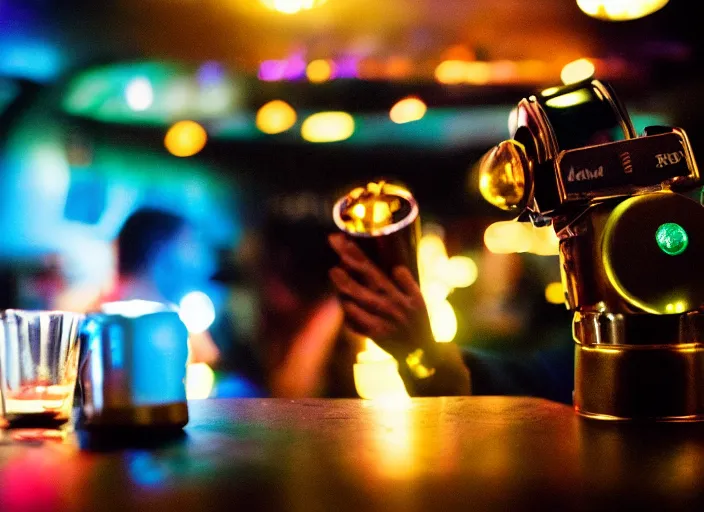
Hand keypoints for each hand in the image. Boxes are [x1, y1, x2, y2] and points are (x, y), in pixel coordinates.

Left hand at [328, 233, 470, 395]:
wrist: (422, 353)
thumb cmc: (418, 323)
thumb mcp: (418, 299)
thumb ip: (407, 282)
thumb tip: (396, 267)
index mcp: (396, 292)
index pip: (372, 268)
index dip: (356, 254)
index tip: (342, 239)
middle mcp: (388, 303)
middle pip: (363, 280)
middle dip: (347, 263)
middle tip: (333, 249)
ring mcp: (381, 319)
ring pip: (358, 301)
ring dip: (345, 287)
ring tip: (334, 272)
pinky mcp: (376, 335)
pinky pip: (358, 323)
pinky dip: (349, 314)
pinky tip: (343, 303)